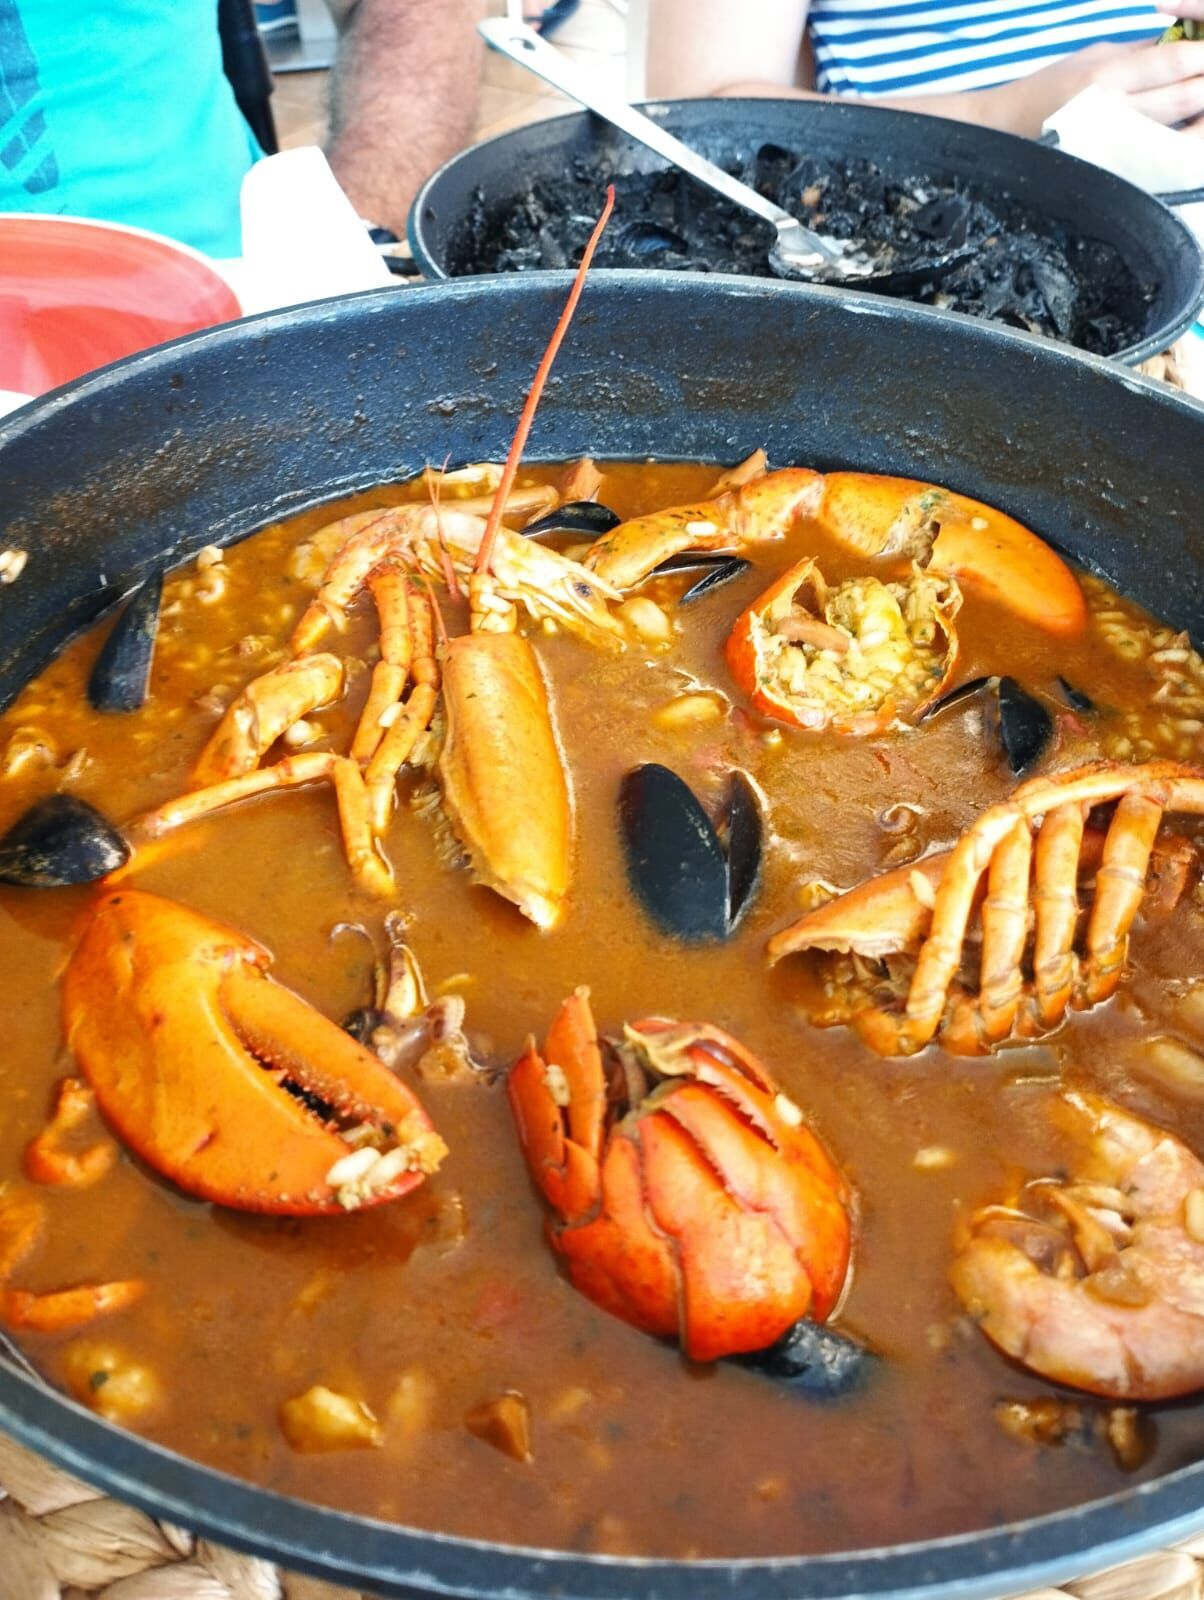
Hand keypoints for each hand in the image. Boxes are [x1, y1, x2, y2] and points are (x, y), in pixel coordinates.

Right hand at [969, 31, 1203, 135]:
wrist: (1003, 132)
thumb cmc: (1048, 89)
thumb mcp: (1093, 56)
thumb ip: (1141, 52)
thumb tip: (1186, 45)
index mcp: (1107, 76)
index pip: (1175, 61)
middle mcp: (1112, 113)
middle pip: (1187, 97)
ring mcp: (1113, 147)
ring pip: (1180, 133)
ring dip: (1202, 119)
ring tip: (1203, 105)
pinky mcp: (1111, 170)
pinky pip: (1158, 156)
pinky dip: (1179, 144)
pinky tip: (1185, 134)